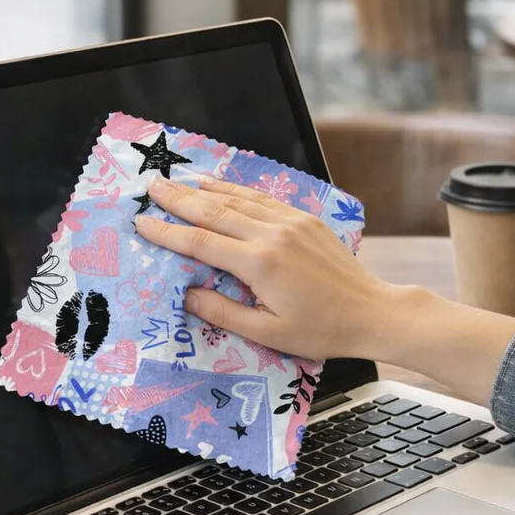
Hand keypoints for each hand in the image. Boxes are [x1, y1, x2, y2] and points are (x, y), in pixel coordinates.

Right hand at [136, 175, 407, 360]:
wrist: (372, 311)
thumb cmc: (320, 330)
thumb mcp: (268, 333)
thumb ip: (223, 313)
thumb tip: (186, 295)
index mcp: (259, 264)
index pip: (201, 243)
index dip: (168, 233)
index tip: (142, 223)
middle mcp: (272, 235)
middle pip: (214, 211)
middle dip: (179, 200)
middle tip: (150, 187)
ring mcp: (290, 222)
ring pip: (237, 199)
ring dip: (203, 189)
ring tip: (176, 181)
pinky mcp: (304, 219)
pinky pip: (261, 199)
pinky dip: (235, 189)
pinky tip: (218, 184)